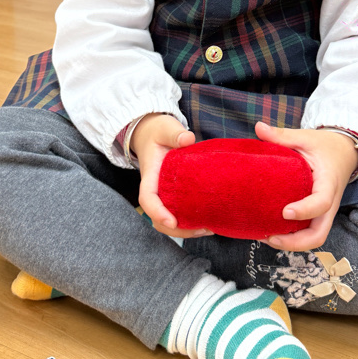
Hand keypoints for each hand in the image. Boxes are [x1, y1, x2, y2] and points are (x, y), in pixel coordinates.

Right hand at [131, 114, 212, 239]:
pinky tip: (209, 221)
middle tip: (202, 228)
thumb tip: (188, 139)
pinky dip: (191, 222)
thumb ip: (175, 133)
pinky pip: (178, 214)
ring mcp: (164, 194)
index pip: (147, 198)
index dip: (158, 212)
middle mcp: (155, 189)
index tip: (172, 221)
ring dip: (186, 230)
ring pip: (168, 222)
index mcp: (150, 175)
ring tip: (210, 228)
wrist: (152, 134)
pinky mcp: (173, 195)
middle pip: (157, 219)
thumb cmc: (159, 132)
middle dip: (177, 230)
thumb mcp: (165, 128)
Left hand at [255, 121, 357, 251]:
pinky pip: (310, 232)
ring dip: (292, 244)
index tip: (285, 211)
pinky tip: (272, 232)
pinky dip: (293, 238)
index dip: (304, 210)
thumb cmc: (325, 145)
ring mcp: (326, 211)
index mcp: (329, 182)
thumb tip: (258, 127)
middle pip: (320, 234)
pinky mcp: (319, 214)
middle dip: (296, 242)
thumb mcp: (306, 137)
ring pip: (315, 238)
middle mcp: (330, 202)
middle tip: (270, 236)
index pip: (321, 203)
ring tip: (266, 237)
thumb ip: (282, 135)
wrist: (345, 151)